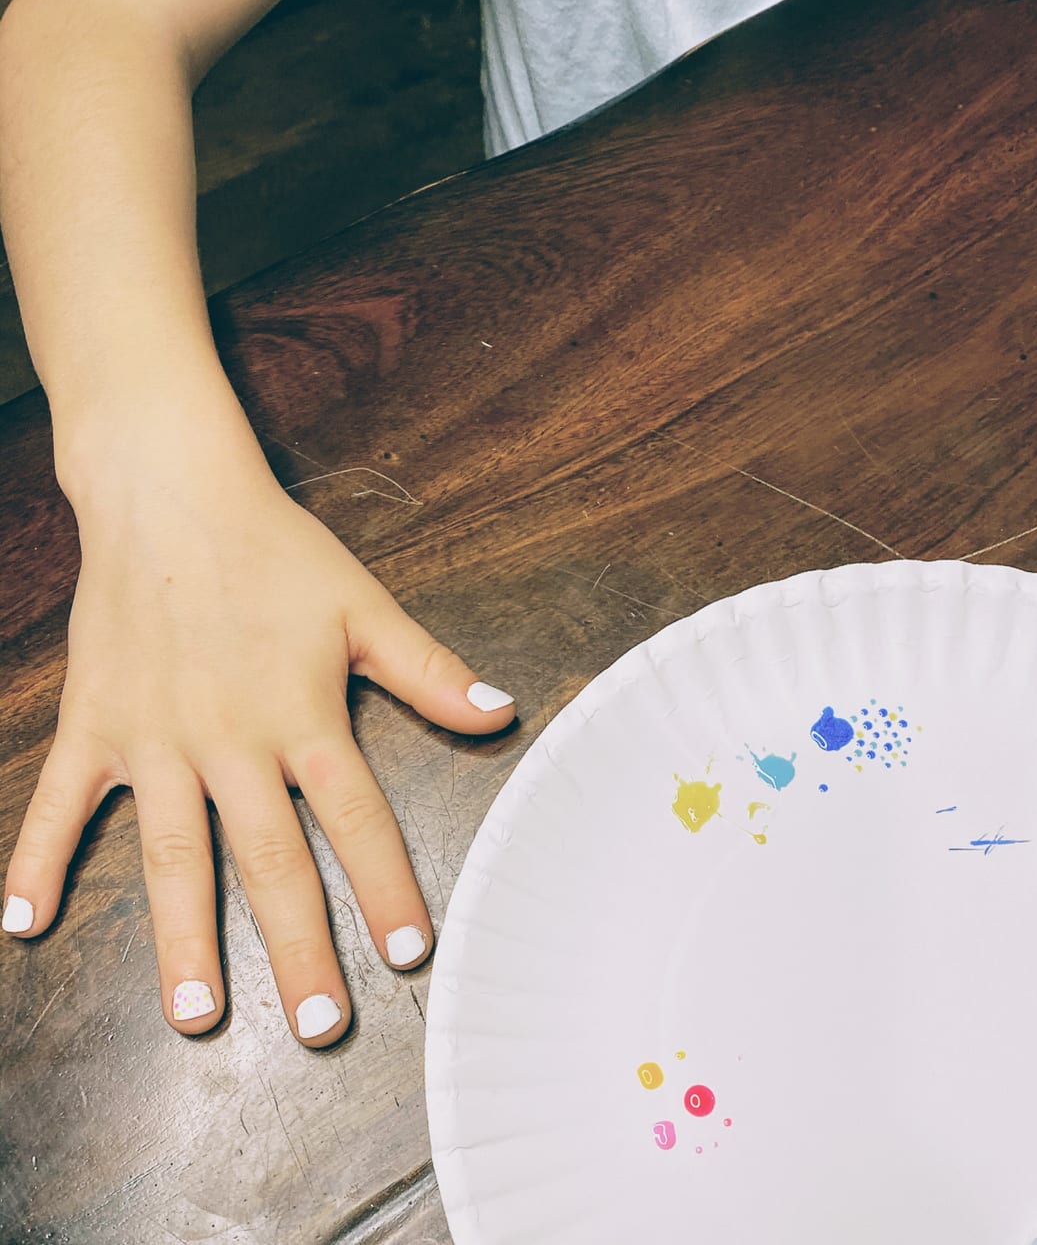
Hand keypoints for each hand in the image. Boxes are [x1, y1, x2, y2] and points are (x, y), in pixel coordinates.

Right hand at [1, 431, 514, 1044]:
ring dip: (184, 937)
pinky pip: (60, 804)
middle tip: (318, 1026)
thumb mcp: (364, 605)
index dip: (387, 888)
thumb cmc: (275, 549)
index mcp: (302, 715)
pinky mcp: (96, 725)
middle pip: (271, 861)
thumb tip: (503, 711)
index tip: (407, 953)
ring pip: (173, 856)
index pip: (357, 819)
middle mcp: (230, 741)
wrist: (172, 495)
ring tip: (196, 1014)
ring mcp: (156, 739)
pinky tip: (23, 925)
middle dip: (299, 948)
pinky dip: (36, 860)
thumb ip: (429, 670)